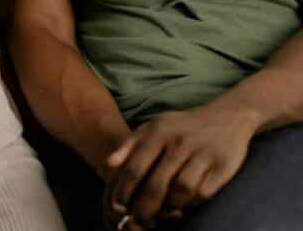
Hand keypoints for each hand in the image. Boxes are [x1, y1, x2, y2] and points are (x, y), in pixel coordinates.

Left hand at [104, 104, 255, 223]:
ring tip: (163, 210)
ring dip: (170, 205)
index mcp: (158, 132)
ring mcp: (202, 154)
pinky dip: (192, 202)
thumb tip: (109, 165)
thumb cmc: (182, 126)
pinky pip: (203, 192)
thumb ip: (129, 145)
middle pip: (156, 184)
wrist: (226, 117)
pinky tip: (186, 202)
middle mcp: (179, 142)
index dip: (124, 190)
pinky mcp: (223, 166)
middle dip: (144, 207)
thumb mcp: (153, 127)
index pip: (135, 167)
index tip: (118, 206)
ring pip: (181, 190)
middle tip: (139, 219)